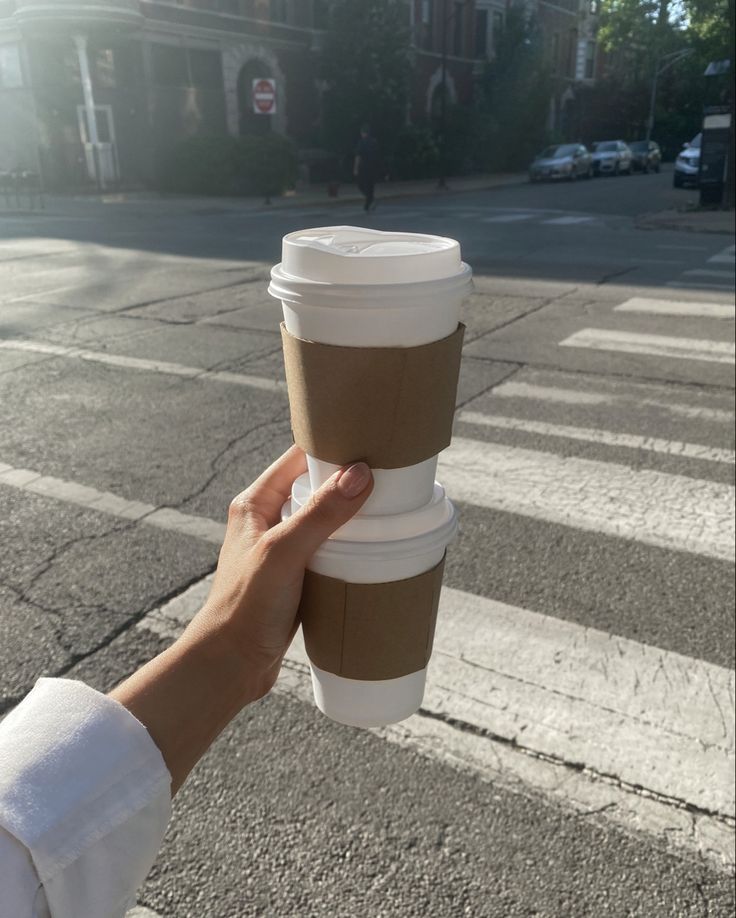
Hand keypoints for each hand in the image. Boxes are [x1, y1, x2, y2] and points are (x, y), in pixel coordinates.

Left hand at [186, 446, 372, 695]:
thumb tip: (360, 474)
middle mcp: (267, 521)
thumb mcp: (284, 552)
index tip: (367, 443)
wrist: (231, 664)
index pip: (297, 458)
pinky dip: (348, 547)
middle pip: (314, 487)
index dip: (329, 448)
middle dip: (347, 482)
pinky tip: (372, 550)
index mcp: (255, 503)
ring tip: (387, 510)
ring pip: (324, 520)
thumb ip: (320, 513)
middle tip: (387, 478)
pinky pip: (327, 550)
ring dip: (350, 517)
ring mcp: (282, 550)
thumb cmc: (245, 605)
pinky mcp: (295, 576)